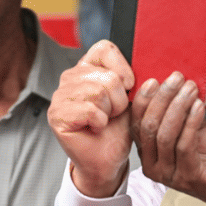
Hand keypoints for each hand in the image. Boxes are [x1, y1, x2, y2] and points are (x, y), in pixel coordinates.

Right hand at [48, 40, 134, 196]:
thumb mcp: (131, 97)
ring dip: (110, 112)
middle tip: (113, 113)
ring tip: (104, 120)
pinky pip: (91, 110)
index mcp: (87, 67)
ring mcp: (60, 95)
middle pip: (108, 76)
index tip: (128, 87)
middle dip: (120, 99)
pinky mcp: (56, 115)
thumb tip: (149, 74)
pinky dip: (100, 123)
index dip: (123, 69)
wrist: (109, 158)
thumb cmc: (118, 127)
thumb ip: (134, 79)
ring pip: (99, 92)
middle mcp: (69, 77)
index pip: (104, 48)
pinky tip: (94, 128)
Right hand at [130, 71, 205, 205]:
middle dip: (163, 98)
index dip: (144, 100)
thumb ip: (180, 112)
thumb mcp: (191, 129)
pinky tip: (199, 106)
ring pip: (165, 135)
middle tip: (177, 78)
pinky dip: (191, 122)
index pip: (137, 124)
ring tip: (191, 88)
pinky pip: (184, 145)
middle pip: (149, 126)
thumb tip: (175, 83)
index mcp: (149, 154)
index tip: (155, 80)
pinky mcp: (189, 178)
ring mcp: (170, 175)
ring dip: (178, 106)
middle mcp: (154, 167)